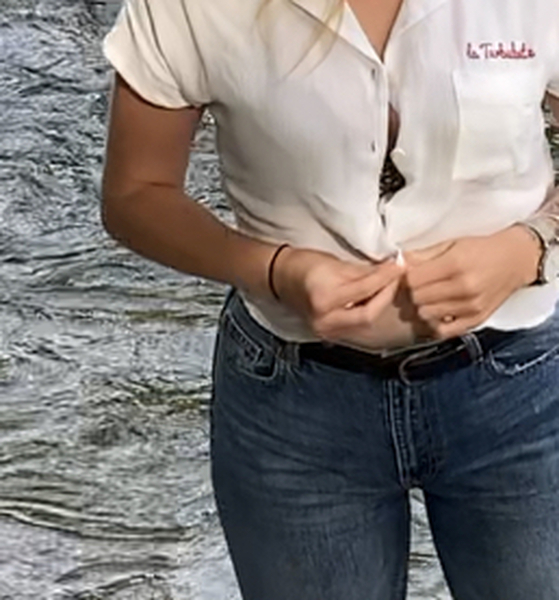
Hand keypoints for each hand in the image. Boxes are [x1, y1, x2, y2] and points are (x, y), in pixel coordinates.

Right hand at [272, 247, 403, 342]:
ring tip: (388, 288)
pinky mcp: (328, 334)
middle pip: (368, 315)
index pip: (365, 289)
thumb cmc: (304, 264)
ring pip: (364, 323)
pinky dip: (368, 312)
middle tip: (396, 279)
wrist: (280, 278)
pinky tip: (374, 300)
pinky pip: (356, 326)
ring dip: (379, 305)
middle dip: (386, 295)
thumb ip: (362, 271)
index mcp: (324, 298)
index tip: (399, 266)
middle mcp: (324, 319)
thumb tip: (389, 270)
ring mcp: (325, 330)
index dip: (386, 277)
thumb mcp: (334, 263)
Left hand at [404, 226, 540, 338]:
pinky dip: (435, 323)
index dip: (406, 277)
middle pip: (417, 298)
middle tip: (418, 286)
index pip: (413, 280)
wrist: (515, 260)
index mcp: (455, 264)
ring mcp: (471, 307)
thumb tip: (397, 262)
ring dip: (422, 307)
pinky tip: (438, 312)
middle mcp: (464, 288)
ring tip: (429, 297)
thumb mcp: (451, 244)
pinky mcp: (475, 320)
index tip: (409, 274)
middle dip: (413, 292)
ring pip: (426, 315)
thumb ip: (423, 255)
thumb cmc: (481, 250)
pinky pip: (443, 331)